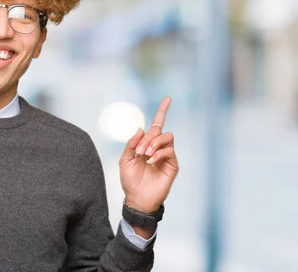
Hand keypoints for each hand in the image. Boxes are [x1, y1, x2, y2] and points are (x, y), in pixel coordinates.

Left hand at [119, 97, 178, 212]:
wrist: (137, 198)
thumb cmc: (130, 180)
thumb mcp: (124, 160)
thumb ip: (131, 144)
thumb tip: (141, 129)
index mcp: (146, 144)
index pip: (156, 125)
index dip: (162, 111)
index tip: (168, 98)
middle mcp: (158, 147)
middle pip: (159, 130)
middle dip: (148, 137)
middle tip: (139, 151)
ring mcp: (166, 156)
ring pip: (167, 137)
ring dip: (154, 143)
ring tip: (145, 155)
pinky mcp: (172, 165)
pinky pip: (170, 151)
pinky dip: (159, 153)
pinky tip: (151, 161)